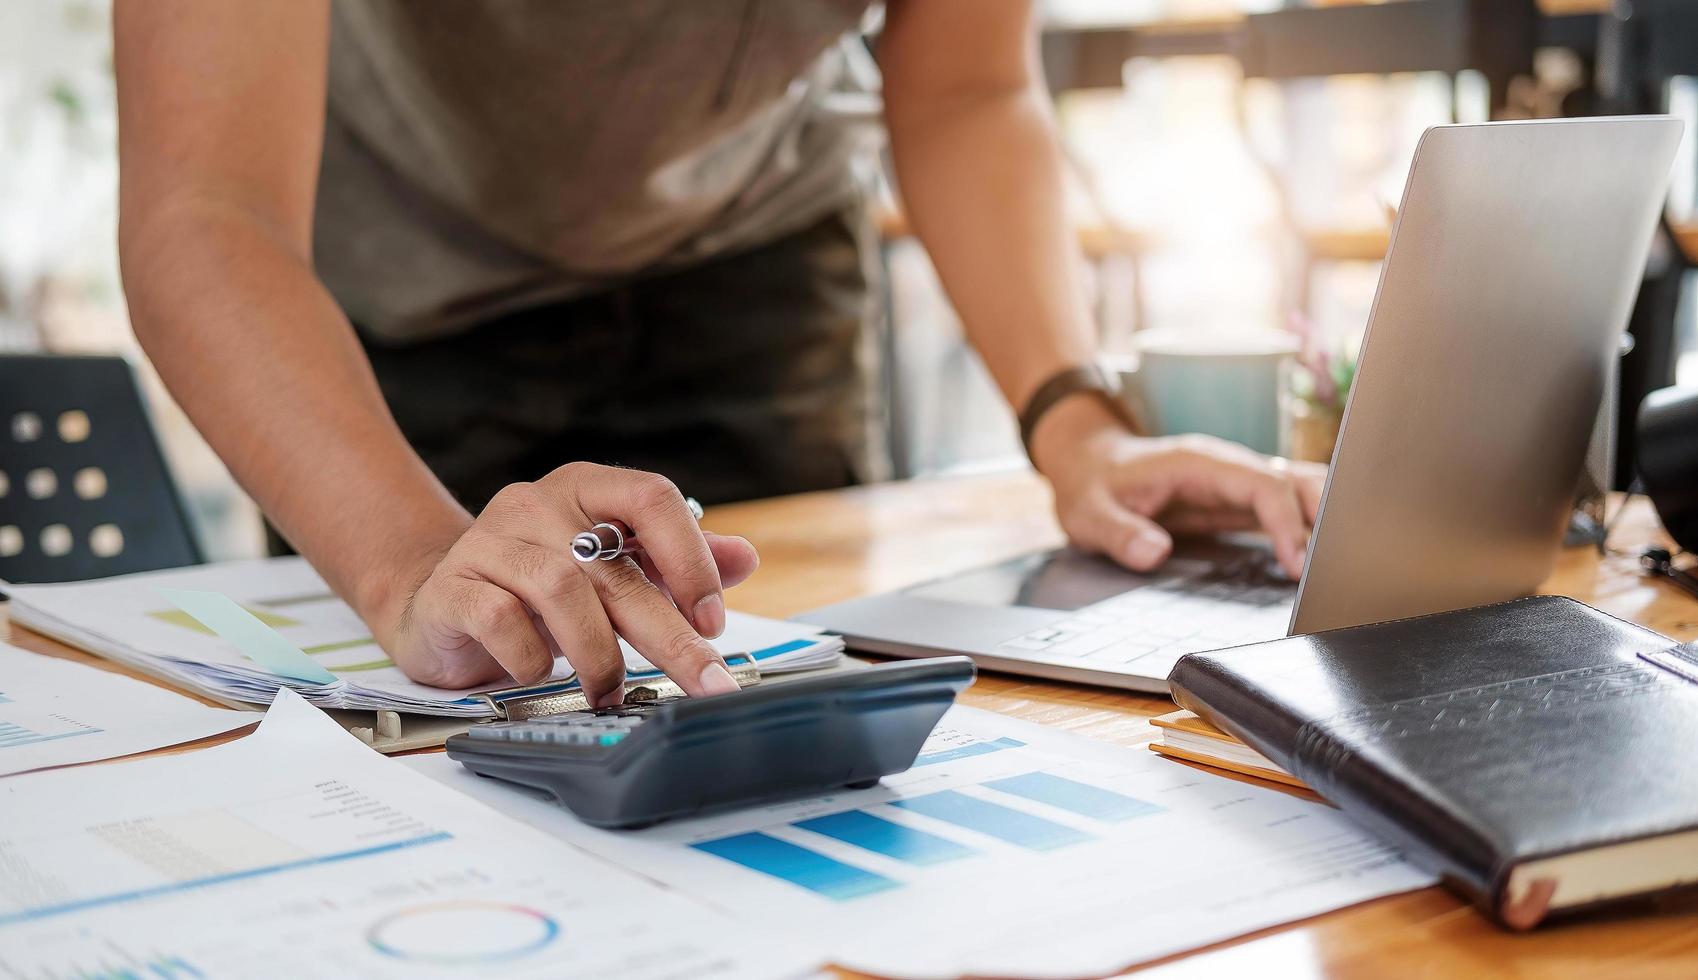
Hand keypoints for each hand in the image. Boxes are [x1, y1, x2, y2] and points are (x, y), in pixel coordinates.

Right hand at [376, 462, 758, 704]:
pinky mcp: (453, 586)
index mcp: (586, 489)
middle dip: (670, 634)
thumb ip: (673, 564)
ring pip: (561, 589)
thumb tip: (745, 558)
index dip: (690, 557)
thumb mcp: (610, 571)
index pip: (651, 497)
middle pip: (616, 566)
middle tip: (705, 680)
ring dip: (598, 652)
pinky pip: (501, 618)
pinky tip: (542, 674)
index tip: (712, 619)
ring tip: (610, 688)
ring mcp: (490, 541)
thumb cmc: (537, 589)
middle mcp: (537, 504)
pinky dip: (532, 656)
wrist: (440, 603)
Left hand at [1032, 398, 1325, 577]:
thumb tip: (1153, 553)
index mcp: (1200, 462)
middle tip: (1344, 566)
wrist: (1089, 462)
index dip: (1286, 523)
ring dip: (1328, 519)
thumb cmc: (1093, 484)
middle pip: (1296, 480)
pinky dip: (1311, 528)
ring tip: (1349, 564)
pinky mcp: (1238, 500)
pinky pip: (1285, 508)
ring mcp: (1237, 481)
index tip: (1297, 565)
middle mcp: (1228, 467)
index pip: (1263, 485)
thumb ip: (1119, 533)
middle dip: (1328, 516)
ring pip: (1300, 490)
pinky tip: (1326, 558)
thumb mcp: (1090, 512)